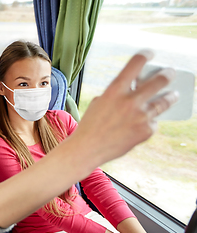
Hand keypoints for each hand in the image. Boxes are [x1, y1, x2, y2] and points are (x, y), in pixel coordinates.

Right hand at [71, 49, 177, 165]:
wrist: (88, 148)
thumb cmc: (92, 124)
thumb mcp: (101, 102)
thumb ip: (119, 93)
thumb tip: (137, 87)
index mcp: (115, 90)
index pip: (135, 64)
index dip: (145, 55)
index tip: (150, 53)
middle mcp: (130, 101)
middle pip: (158, 80)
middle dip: (167, 74)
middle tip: (170, 72)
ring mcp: (140, 116)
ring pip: (164, 102)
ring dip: (170, 96)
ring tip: (174, 94)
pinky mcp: (146, 131)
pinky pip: (153, 121)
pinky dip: (150, 121)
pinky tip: (144, 122)